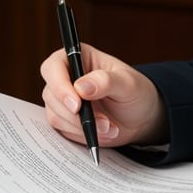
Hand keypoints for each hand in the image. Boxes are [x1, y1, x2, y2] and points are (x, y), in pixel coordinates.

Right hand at [40, 45, 167, 148]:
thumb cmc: (136, 92)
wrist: (140, 118)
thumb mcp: (129, 84)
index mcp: (80, 58)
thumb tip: (81, 86)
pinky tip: (103, 133)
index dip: (60, 85)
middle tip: (104, 123)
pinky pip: (62, 130)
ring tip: (110, 128)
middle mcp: (66, 77)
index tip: (77, 104)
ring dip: (82, 127)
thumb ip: (106, 81)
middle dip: (77, 115)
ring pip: (55, 115)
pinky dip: (82, 135)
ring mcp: (63, 100)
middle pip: (52, 95)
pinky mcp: (65, 119)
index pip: (54, 67)